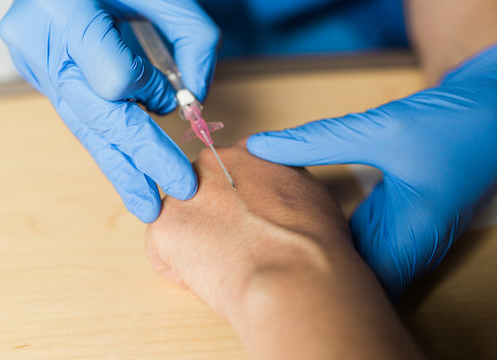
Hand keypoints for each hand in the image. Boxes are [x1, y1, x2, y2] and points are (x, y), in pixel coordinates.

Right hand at [0, 0, 219, 221]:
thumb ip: (193, 39)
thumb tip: (195, 97)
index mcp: (63, 11)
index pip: (113, 78)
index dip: (149, 90)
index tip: (169, 91)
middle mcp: (41, 44)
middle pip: (99, 118)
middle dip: (144, 157)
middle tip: (179, 190)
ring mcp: (36, 64)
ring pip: (85, 129)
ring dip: (121, 170)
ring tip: (146, 205)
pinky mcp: (41, 77)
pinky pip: (81, 120)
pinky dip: (109, 147)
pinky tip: (127, 175)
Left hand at [145, 140, 352, 315]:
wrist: (292, 275)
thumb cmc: (311, 244)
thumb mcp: (306, 193)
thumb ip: (277, 185)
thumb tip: (268, 200)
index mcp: (244, 152)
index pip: (226, 176)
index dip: (235, 206)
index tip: (245, 225)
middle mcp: (209, 162)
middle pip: (197, 194)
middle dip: (209, 221)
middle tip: (234, 247)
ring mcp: (181, 192)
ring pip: (178, 222)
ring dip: (194, 244)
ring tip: (225, 264)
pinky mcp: (162, 225)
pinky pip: (162, 252)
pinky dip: (180, 270)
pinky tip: (209, 277)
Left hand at [247, 45, 496, 297]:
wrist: (492, 108)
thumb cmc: (454, 123)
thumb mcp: (381, 129)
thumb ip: (318, 140)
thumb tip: (262, 146)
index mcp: (409, 235)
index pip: (355, 285)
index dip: (312, 279)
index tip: (271, 261)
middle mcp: (407, 244)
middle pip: (349, 273)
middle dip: (305, 263)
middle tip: (259, 245)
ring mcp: (403, 233)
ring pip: (351, 255)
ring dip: (315, 245)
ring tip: (269, 232)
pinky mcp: (397, 217)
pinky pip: (357, 235)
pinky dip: (328, 228)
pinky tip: (299, 216)